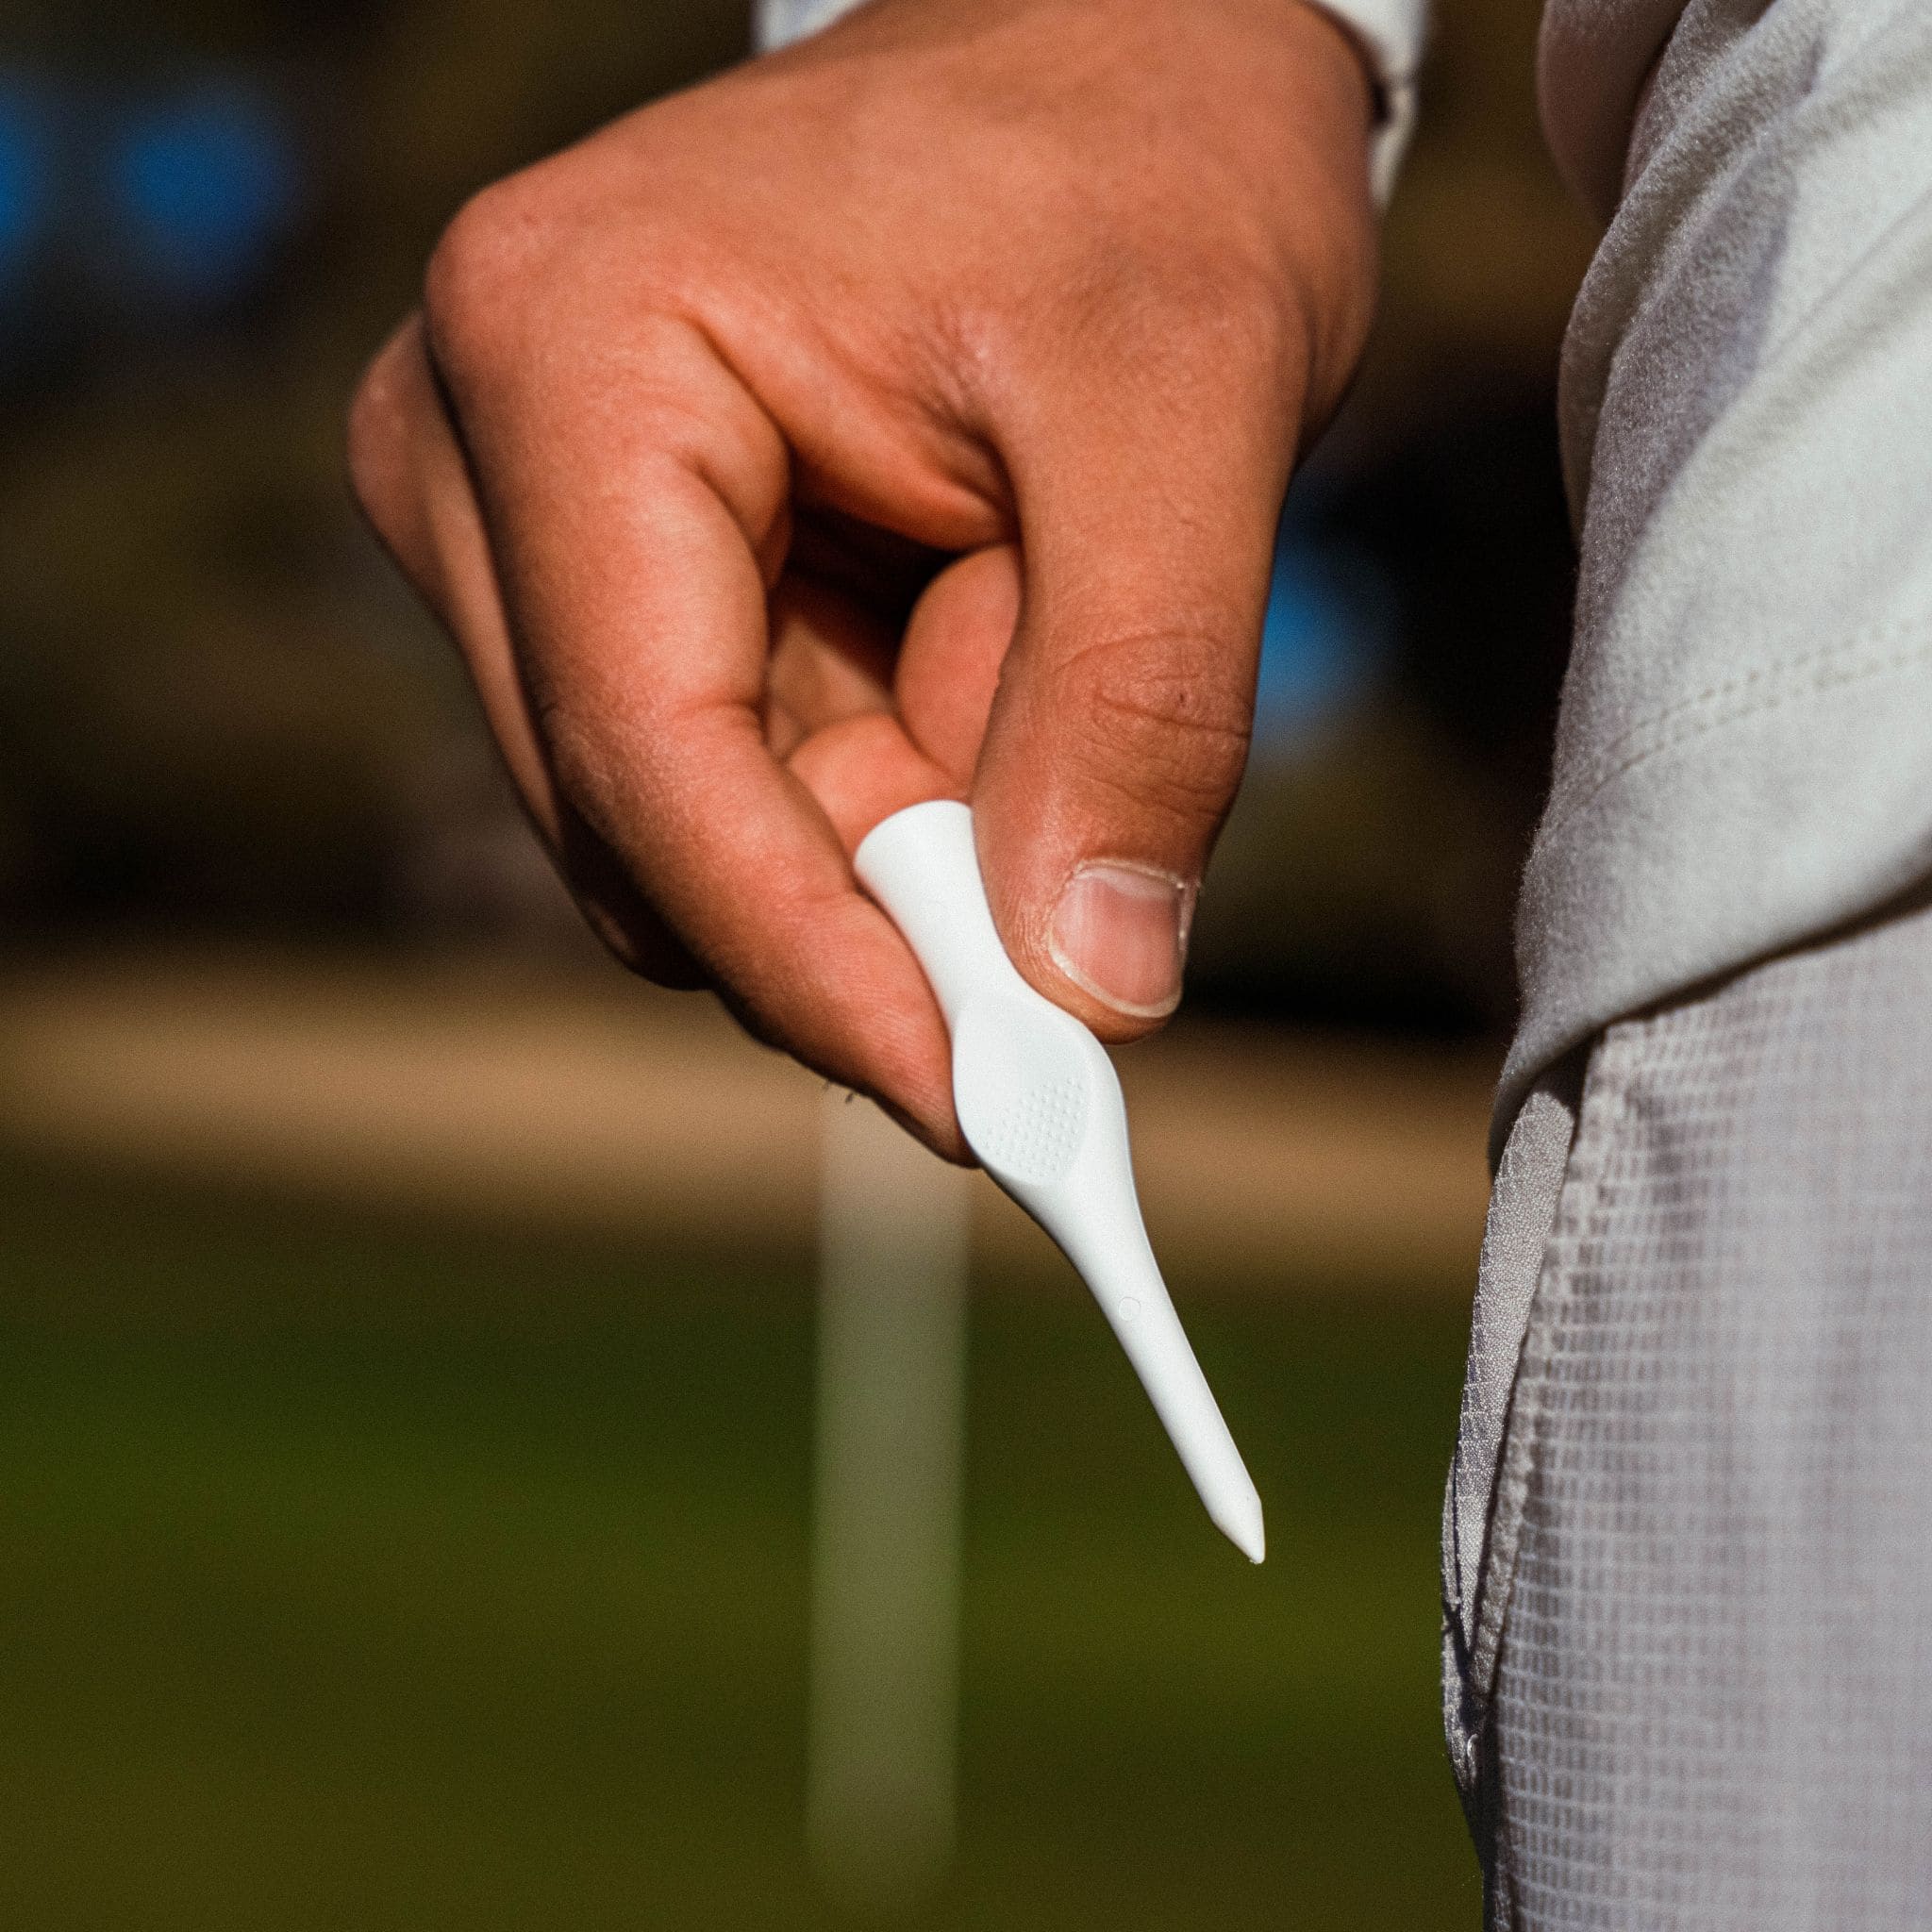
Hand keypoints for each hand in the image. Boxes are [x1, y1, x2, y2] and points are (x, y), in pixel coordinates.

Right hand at [349, 0, 1376, 1156]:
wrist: (1101, 49)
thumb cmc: (1140, 164)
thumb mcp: (1194, 410)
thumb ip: (1145, 709)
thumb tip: (1093, 994)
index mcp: (575, 355)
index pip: (653, 754)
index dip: (816, 969)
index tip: (982, 1115)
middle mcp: (478, 443)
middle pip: (645, 821)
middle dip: (864, 925)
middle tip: (1068, 978)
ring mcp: (511, 516)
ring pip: (677, 829)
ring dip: (874, 855)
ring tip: (1034, 711)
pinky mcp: (585, 575)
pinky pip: (712, 786)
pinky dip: (859, 817)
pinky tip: (967, 702)